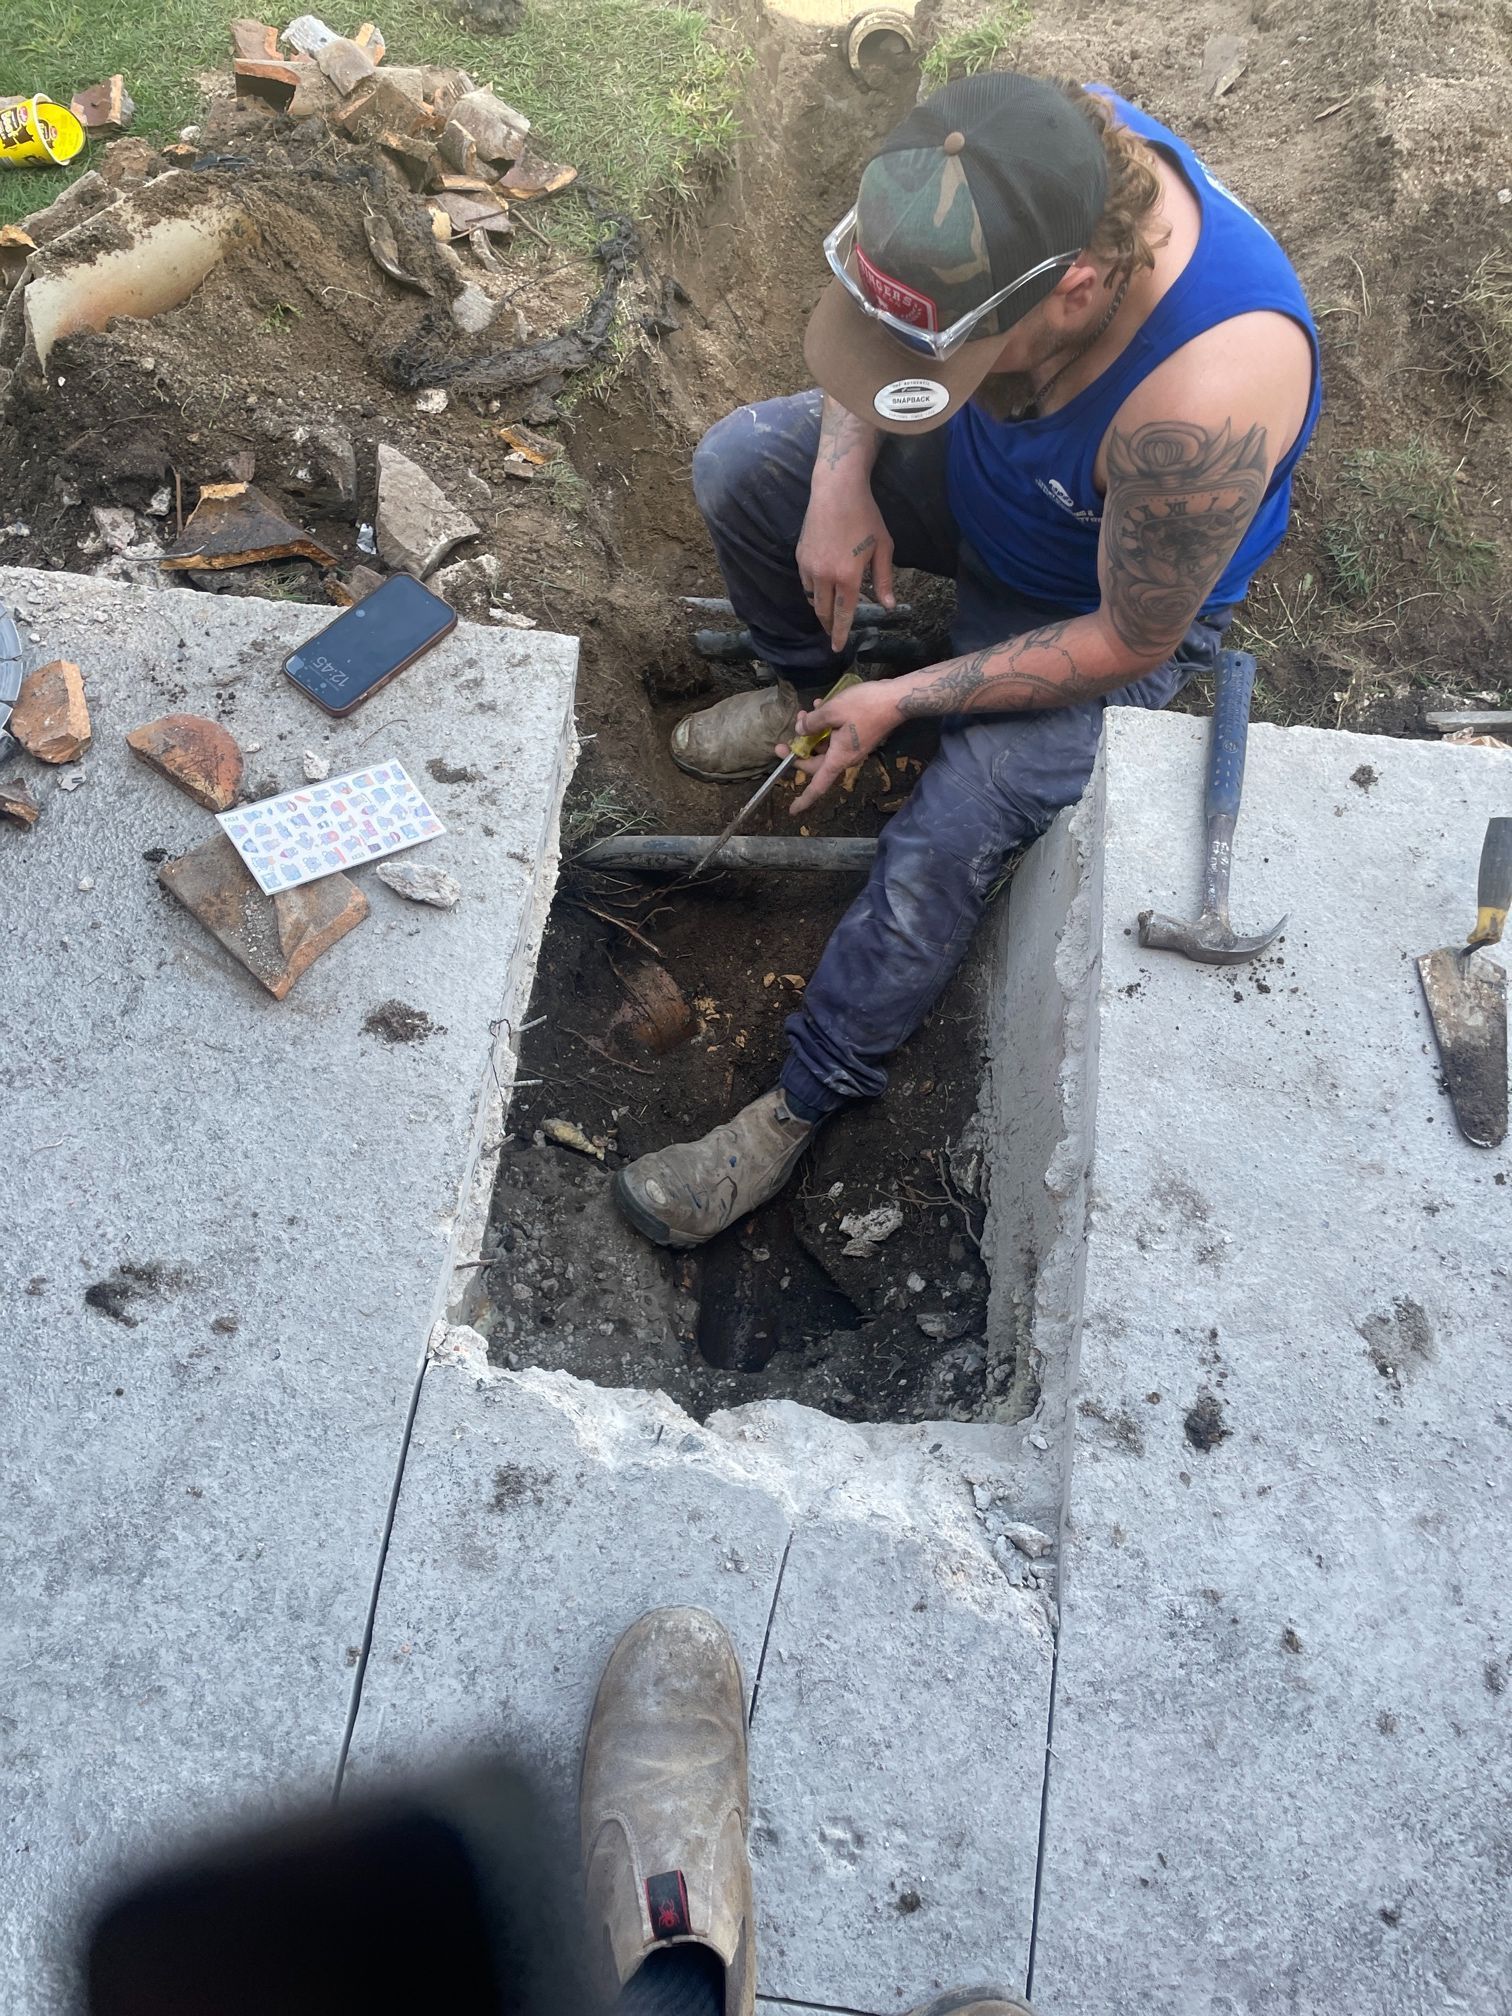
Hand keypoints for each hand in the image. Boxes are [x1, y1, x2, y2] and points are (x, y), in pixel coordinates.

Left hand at [781, 679, 902, 814]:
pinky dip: (826, 726)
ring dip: (812, 733)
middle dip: (799, 752)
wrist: (897, 700)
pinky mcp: (858, 737)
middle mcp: (846, 758)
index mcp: (839, 758)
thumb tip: (800, 730)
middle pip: (817, 764)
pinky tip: (820, 707)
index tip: (792, 810)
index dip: (804, 799)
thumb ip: (812, 723)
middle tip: (783, 743)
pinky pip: (836, 738)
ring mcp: (853, 748)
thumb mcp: (832, 710)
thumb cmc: (865, 706)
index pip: (818, 785)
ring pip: (825, 748)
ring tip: (804, 714)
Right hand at [795, 482, 894, 653]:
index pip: (842, 614)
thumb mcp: (883, 547)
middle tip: (832, 633)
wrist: (836, 491)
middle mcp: (825, 576)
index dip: (839, 633)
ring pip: (812, 598)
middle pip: (823, 612)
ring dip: (820, 609)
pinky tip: (821, 589)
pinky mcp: (800, 556)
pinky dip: (813, 591)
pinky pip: (805, 582)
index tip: (837, 648)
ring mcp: (809, 566)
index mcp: (848, 577)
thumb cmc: (866, 517)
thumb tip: (888, 606)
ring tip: (828, 612)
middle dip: (827, 625)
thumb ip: (883, 579)